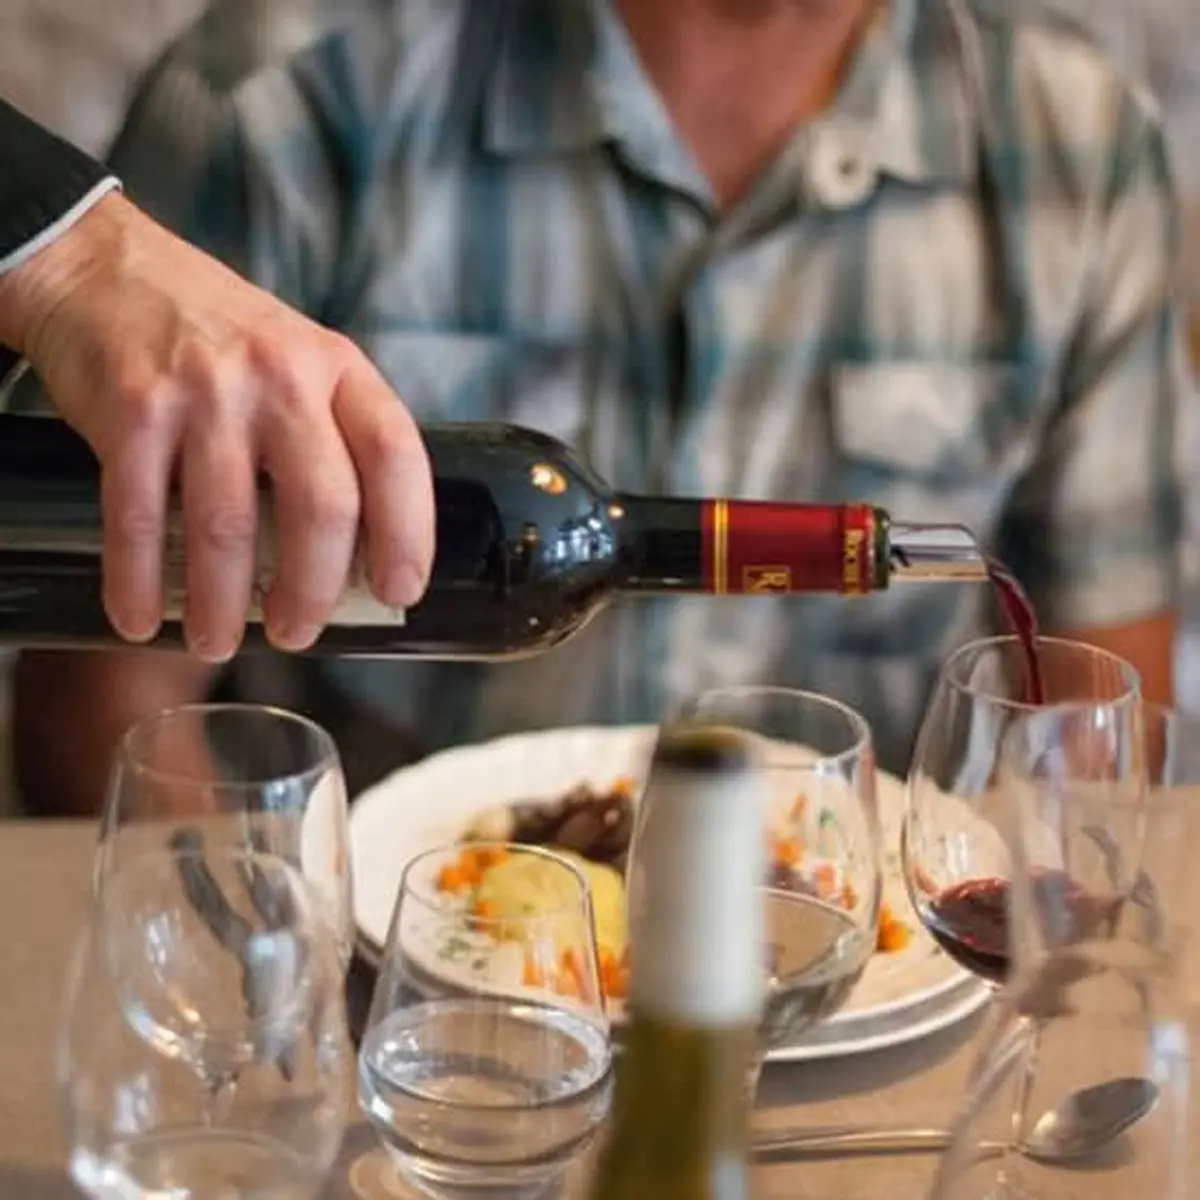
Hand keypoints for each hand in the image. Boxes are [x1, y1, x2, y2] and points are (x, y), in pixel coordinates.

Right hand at [0, 193, 433, 660]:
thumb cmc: (219, 340)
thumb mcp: (299, 364)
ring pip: (229, 524)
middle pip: (323, 505)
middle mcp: (281, 376)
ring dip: (221, 603)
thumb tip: (352, 564)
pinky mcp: (132, 408)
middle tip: (297, 633)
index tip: (400, 590)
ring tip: (216, 641)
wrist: (104, 268)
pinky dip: (138, 580)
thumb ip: (329, 441)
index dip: (409, 533)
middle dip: (313, 590)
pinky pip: (139, 516)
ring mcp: (206, 391)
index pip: (396, 455)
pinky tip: (140, 618)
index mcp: (338, 368)